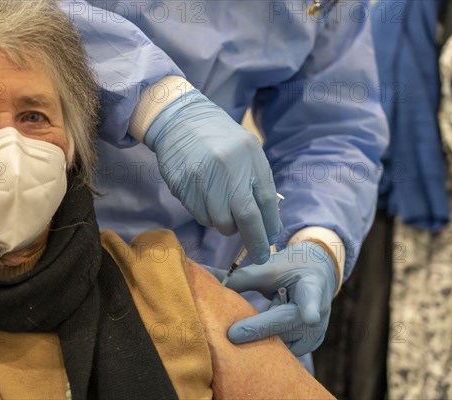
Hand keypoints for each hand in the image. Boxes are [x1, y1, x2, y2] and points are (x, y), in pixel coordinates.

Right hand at [144, 89, 281, 263]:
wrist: (180, 121)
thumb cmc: (221, 139)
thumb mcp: (248, 151)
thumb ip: (259, 183)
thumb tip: (269, 224)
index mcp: (249, 156)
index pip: (266, 202)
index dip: (270, 227)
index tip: (270, 242)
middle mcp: (227, 168)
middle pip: (246, 218)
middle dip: (255, 242)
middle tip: (259, 256)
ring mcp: (202, 178)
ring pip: (220, 223)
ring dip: (227, 225)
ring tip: (224, 209)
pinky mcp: (183, 186)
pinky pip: (201, 216)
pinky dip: (209, 216)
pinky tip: (207, 199)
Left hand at [203, 242, 336, 355]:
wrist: (317, 275)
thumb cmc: (288, 269)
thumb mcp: (266, 269)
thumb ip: (238, 277)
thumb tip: (203, 274)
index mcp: (311, 286)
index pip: (311, 297)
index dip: (310, 307)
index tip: (309, 317)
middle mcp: (318, 312)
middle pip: (285, 324)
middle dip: (258, 330)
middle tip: (231, 335)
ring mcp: (316, 332)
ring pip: (282, 341)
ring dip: (260, 339)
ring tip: (239, 332)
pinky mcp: (310, 345)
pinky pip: (284, 351)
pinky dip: (266, 345)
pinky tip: (251, 339)